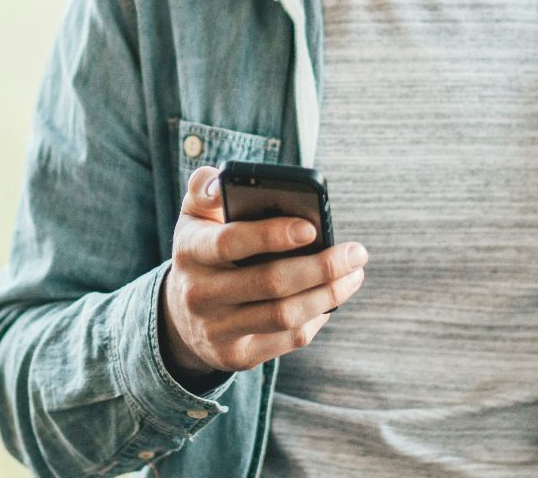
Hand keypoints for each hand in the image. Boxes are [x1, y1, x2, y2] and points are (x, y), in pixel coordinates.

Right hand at [158, 165, 368, 385]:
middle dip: (321, 267)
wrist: (180, 315)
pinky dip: (316, 318)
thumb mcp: (194, 216)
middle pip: (270, 283)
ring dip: (328, 294)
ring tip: (353, 275)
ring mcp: (217, 329)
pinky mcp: (236, 356)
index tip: (312, 227)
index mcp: (190, 250)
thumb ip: (206, 189)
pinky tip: (331, 299)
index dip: (271, 235)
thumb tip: (223, 182)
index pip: (230, 242)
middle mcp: (199, 294)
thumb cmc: (203, 251)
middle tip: (356, 253)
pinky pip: (287, 339)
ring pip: (285, 315)